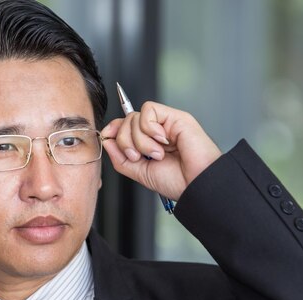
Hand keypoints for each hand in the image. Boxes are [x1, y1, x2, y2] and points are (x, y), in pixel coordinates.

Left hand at [101, 101, 221, 200]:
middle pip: (126, 121)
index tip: (108, 138)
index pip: (125, 126)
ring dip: (140, 140)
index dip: (113, 130)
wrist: (195, 186)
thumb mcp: (139, 172)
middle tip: (139, 157)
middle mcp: (157, 131)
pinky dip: (149, 128)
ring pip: (135, 117)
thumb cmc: (177, 182)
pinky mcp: (175, 116)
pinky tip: (162, 142)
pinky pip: (148, 110)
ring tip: (157, 154)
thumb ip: (121, 157)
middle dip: (126, 141)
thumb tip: (106, 140)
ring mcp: (166, 123)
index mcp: (149, 143)